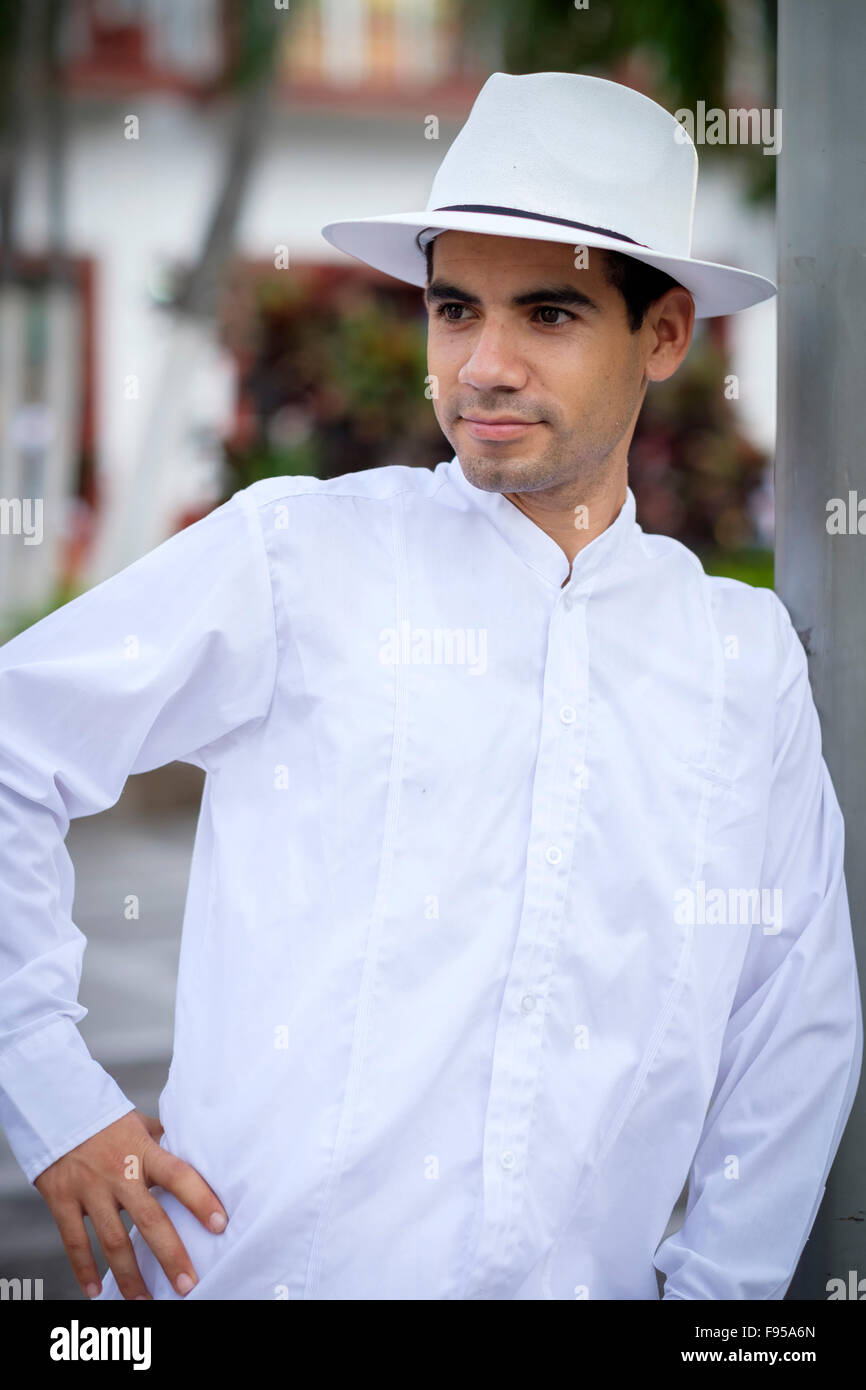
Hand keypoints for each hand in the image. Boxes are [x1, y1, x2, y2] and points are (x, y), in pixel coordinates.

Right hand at [33, 1110, 227, 1299]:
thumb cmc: (108, 1121)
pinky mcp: (62, 1199)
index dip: (201, 1200)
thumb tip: (199, 1153)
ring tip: (145, 1301)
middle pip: (150, 1219)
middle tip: (188, 1284)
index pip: (179, 1175)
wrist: (57, 1108)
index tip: (220, 1225)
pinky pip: (74, 1242)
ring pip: (113, 1241)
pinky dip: (84, 1270)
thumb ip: (165, 1144)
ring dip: (130, 1276)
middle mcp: (119, 1172)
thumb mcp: (141, 1125)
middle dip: (171, 1255)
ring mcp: (90, 1188)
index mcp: (144, 1151)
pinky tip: (95, 1292)